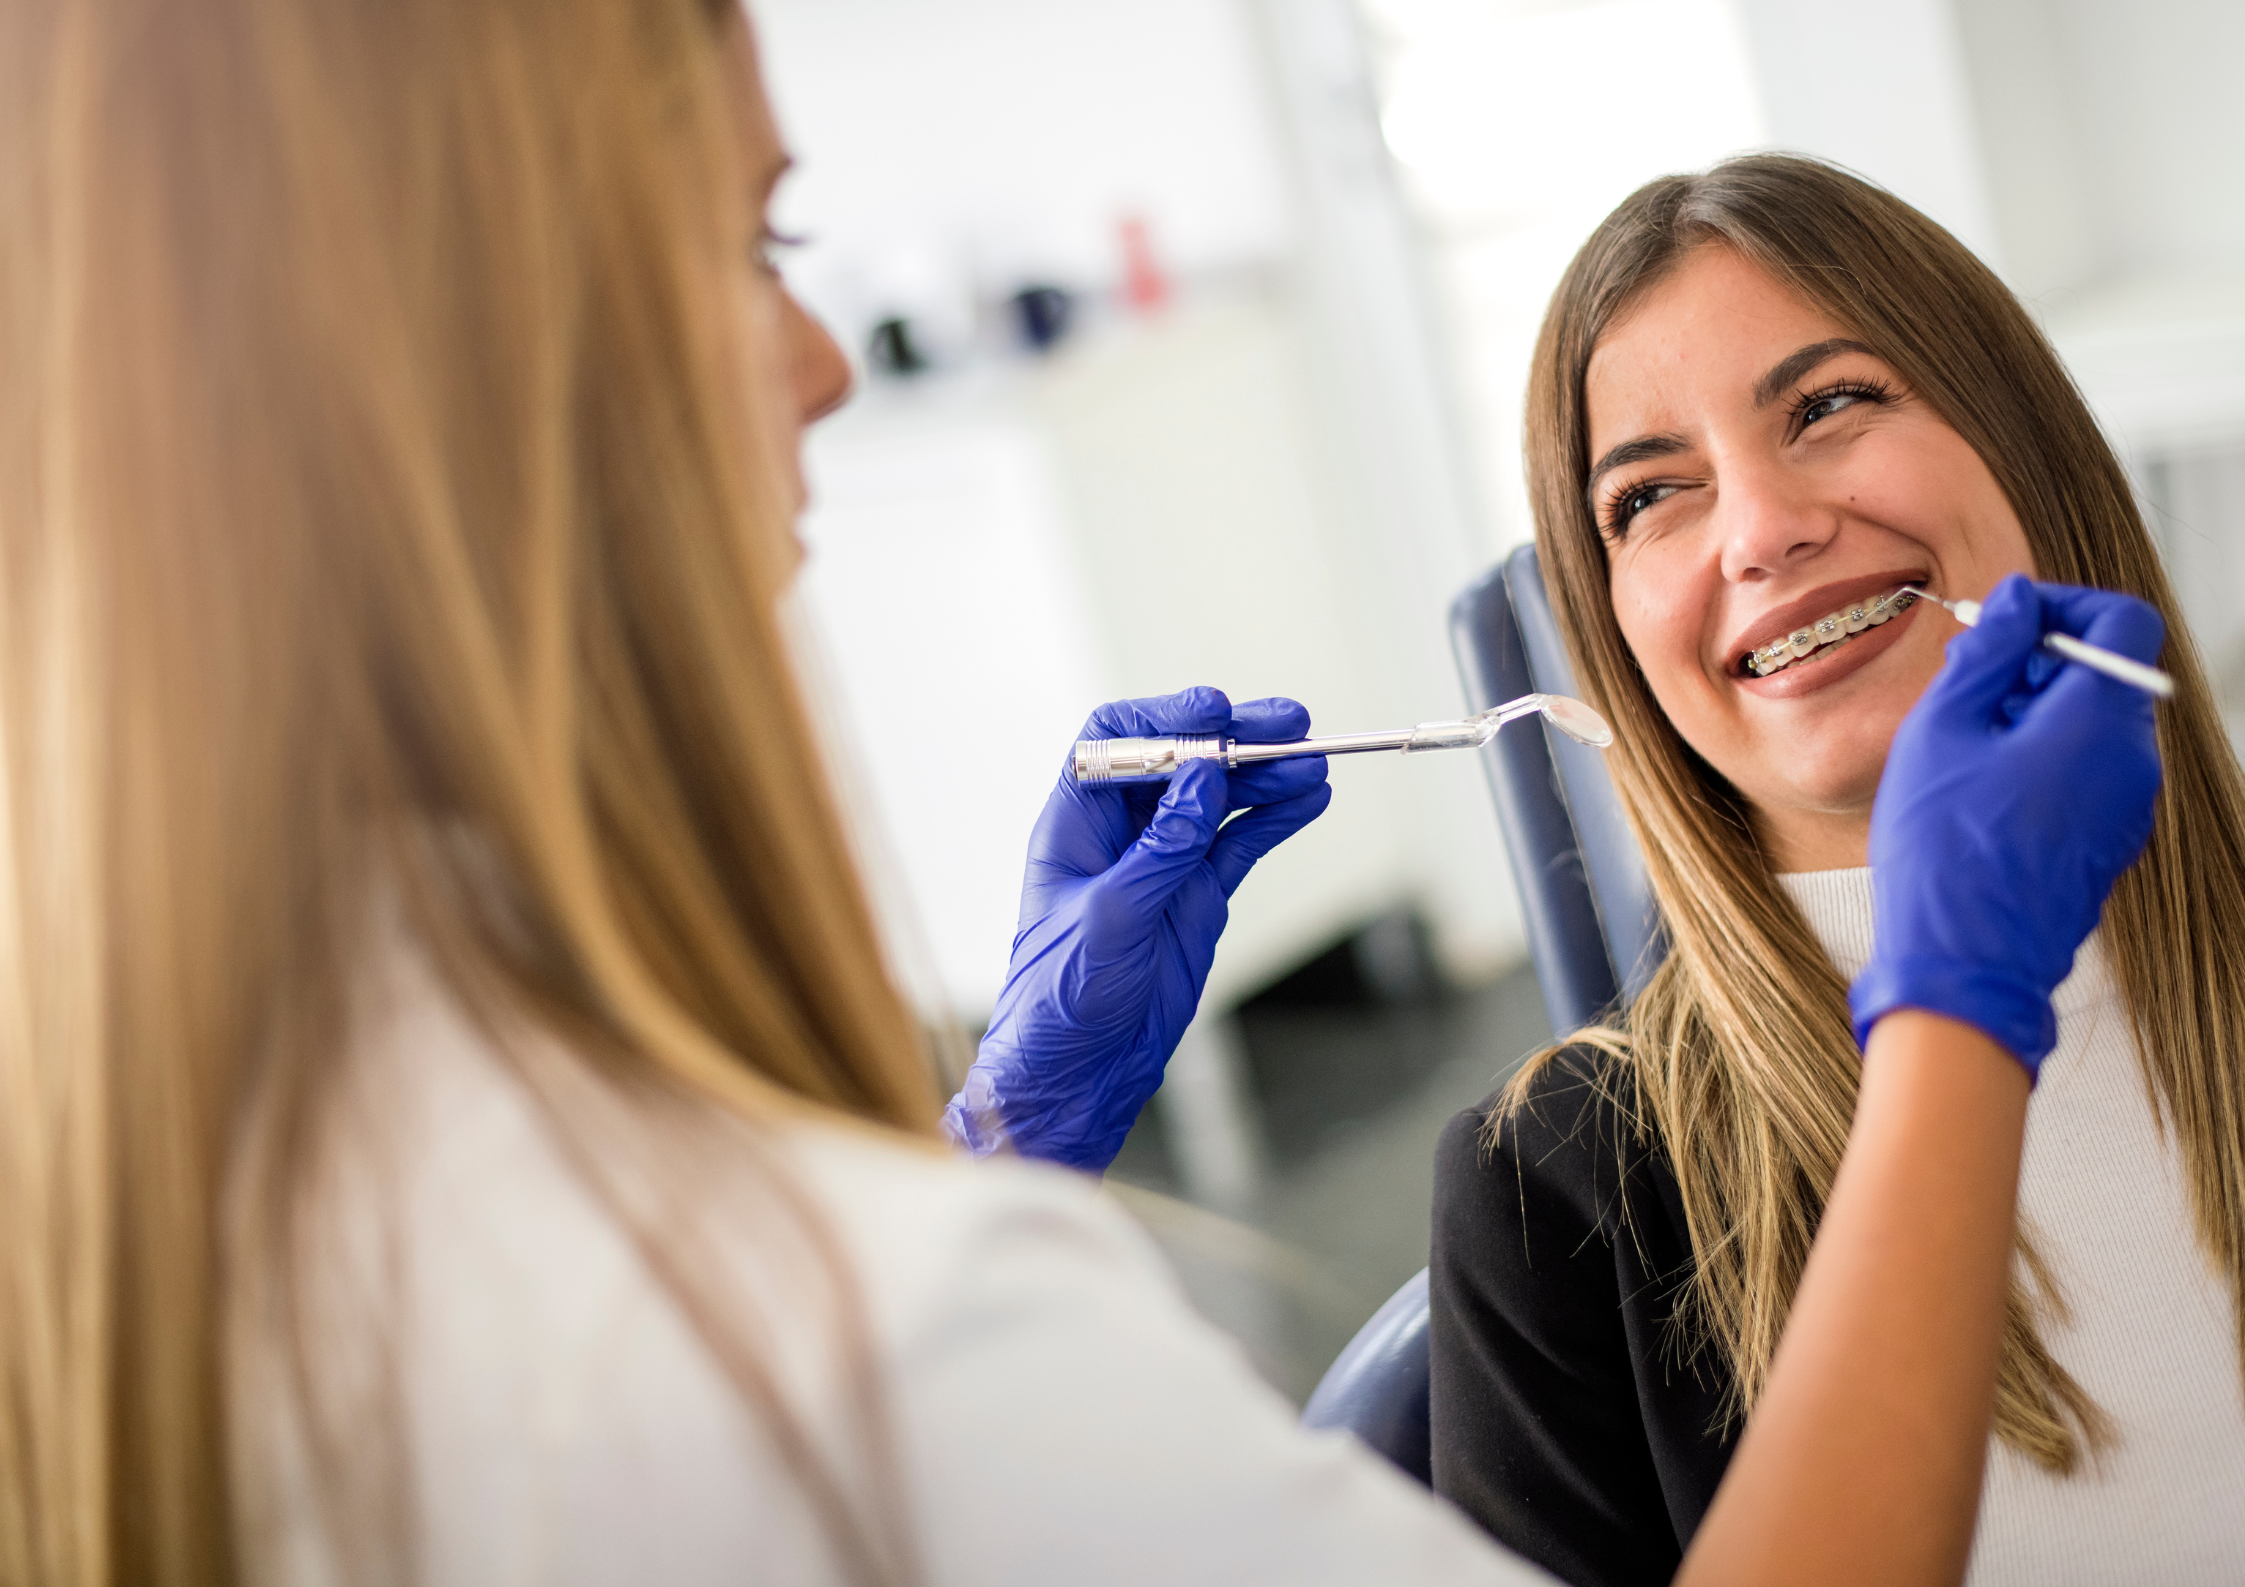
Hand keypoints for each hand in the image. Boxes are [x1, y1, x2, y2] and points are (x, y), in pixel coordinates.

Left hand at [944, 687, 1331, 1170]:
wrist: (1080, 1070)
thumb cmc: (1063, 997)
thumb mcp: (1111, 917)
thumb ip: (1161, 848)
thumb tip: (1203, 777)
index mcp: (1076, 822)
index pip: (1116, 740)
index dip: (1165, 718)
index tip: (1216, 713)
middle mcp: (1121, 831)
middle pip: (1183, 759)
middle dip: (1235, 738)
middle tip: (1290, 724)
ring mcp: (1165, 860)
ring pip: (1222, 797)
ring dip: (1266, 776)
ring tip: (1312, 763)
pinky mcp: (1198, 893)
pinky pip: (1242, 842)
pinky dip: (1276, 819)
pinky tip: (1309, 799)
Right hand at [1849, 576, 2163, 1075]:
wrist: (1964, 964)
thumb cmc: (1947, 852)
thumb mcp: (1942, 729)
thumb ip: (1985, 652)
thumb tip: (2015, 602)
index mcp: (2101, 722)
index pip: (2121, 621)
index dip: (2062, 604)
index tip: (2004, 620)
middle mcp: (2134, 762)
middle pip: (2104, 674)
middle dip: (2036, 662)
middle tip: (1963, 685)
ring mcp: (2128, 808)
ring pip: (2092, 725)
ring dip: (2032, 713)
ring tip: (1962, 746)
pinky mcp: (2109, 841)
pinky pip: (2087, 772)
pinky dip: (2041, 758)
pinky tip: (1980, 789)